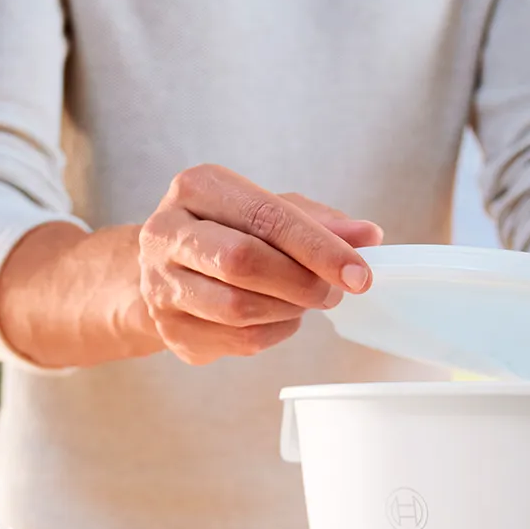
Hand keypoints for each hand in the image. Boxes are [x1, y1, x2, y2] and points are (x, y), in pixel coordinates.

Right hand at [138, 165, 383, 365]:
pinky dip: (274, 332)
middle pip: (243, 262)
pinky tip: (280, 317)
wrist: (162, 269)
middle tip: (332, 292)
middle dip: (301, 282)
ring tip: (305, 301)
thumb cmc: (225, 232)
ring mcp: (161, 285)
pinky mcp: (170, 330)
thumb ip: (317, 222)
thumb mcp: (267, 210)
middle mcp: (167, 232)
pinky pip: (238, 340)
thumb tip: (368, 236)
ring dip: (288, 310)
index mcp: (198, 188)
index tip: (359, 273)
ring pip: (239, 308)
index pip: (266, 216)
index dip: (318, 248)